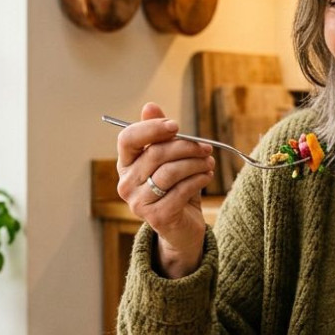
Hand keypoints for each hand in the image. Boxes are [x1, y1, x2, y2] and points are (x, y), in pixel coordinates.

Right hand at [114, 102, 215, 277]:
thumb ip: (160, 134)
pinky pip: (180, 191)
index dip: (152, 128)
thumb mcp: (169, 159)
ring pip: (169, 172)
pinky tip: (206, 176)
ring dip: (194, 163)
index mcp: (125, 164)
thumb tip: (150, 106)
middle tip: (205, 147)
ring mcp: (138, 202)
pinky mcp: (156, 217)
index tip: (176, 126)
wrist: (182, 228)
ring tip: (208, 162)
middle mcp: (126, 184)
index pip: (127, 139)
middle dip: (185, 147)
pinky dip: (198, 180)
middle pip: (155, 154)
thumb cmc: (175, 188)